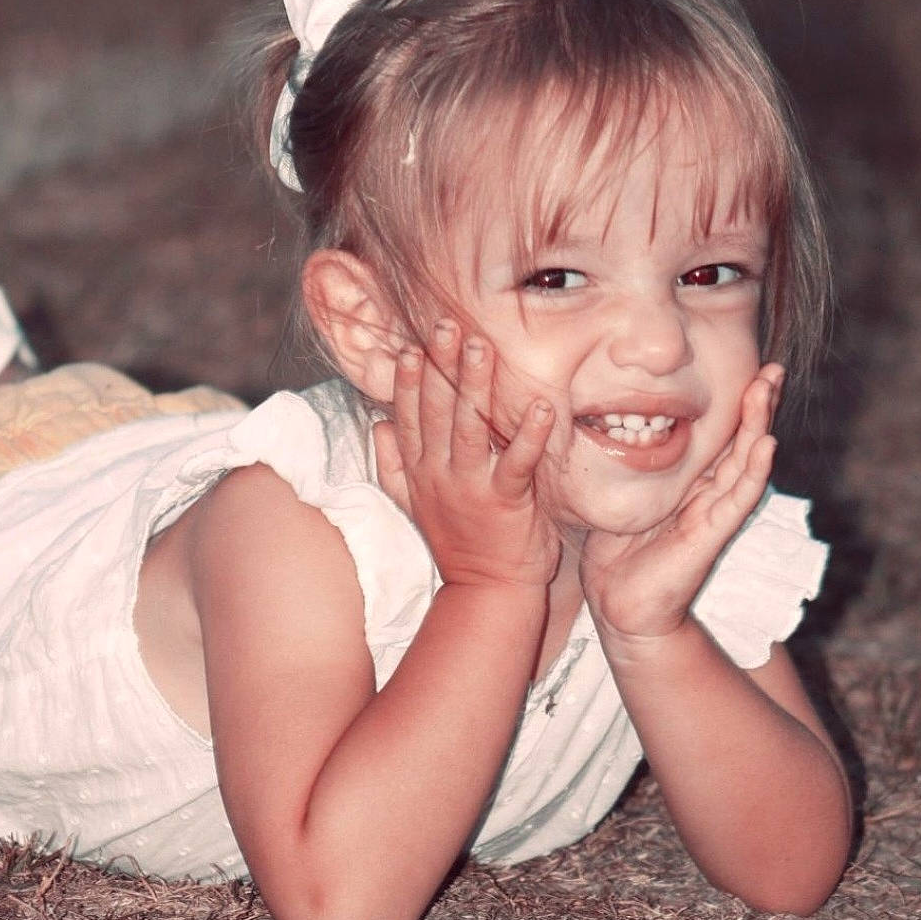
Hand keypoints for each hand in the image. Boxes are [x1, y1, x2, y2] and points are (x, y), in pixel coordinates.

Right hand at [373, 319, 559, 593]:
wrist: (487, 594)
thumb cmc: (460, 546)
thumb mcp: (415, 504)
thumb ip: (393, 466)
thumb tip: (378, 425)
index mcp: (420, 472)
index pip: (408, 417)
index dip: (408, 381)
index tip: (409, 347)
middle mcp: (440, 475)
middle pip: (437, 411)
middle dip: (441, 366)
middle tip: (446, 325)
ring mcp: (471, 488)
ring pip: (469, 427)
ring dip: (474, 385)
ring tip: (481, 346)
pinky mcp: (506, 502)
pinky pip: (517, 461)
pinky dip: (529, 434)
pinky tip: (542, 406)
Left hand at [581, 364, 783, 643]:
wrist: (621, 608)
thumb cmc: (619, 555)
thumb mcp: (624, 498)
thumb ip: (631, 469)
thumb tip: (612, 427)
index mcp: (692, 485)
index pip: (723, 437)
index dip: (737, 405)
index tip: (750, 368)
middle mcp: (709, 496)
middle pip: (742, 442)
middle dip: (759, 405)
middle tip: (774, 368)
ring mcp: (714, 515)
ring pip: (745, 462)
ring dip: (760, 425)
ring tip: (769, 391)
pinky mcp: (710, 536)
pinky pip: (737, 499)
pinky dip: (753, 471)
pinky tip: (766, 445)